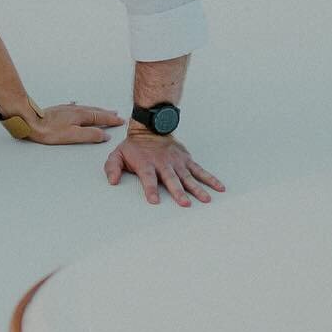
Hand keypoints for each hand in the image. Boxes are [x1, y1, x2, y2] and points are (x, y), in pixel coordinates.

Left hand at [23, 101, 125, 145]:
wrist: (31, 121)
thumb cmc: (49, 130)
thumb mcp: (73, 135)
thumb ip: (90, 135)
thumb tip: (105, 135)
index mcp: (81, 115)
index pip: (101, 117)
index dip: (112, 119)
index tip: (120, 120)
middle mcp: (76, 109)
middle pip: (95, 111)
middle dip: (106, 113)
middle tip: (116, 114)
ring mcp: (67, 109)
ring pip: (87, 108)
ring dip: (97, 110)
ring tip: (103, 111)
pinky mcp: (59, 110)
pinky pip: (77, 107)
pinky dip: (84, 109)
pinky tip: (80, 107)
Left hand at [104, 132, 224, 206]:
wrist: (150, 127)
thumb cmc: (134, 146)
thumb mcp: (117, 154)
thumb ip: (112, 167)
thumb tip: (112, 181)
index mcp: (146, 164)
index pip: (148, 178)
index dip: (150, 189)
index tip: (154, 200)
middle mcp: (163, 164)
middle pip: (171, 179)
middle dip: (177, 191)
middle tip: (184, 203)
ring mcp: (177, 162)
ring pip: (188, 177)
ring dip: (197, 188)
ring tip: (206, 199)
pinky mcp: (186, 160)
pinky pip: (199, 170)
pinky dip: (210, 178)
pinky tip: (218, 187)